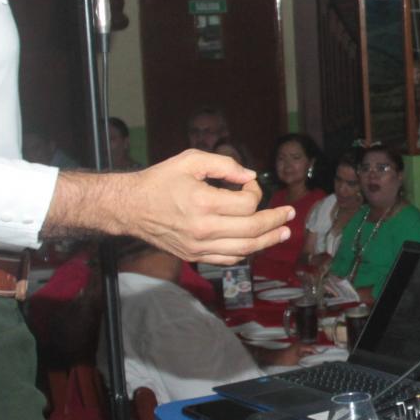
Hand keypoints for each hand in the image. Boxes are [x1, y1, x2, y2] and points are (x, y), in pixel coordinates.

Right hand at [120, 151, 293, 263]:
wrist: (130, 207)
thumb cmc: (159, 181)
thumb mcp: (190, 160)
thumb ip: (224, 164)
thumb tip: (250, 176)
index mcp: (203, 202)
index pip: (247, 204)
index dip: (255, 192)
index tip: (248, 185)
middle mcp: (203, 228)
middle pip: (252, 229)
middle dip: (275, 221)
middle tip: (289, 214)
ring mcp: (198, 246)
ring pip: (244, 249)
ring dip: (268, 241)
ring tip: (283, 232)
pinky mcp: (193, 256)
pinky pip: (228, 259)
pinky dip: (246, 252)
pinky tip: (256, 244)